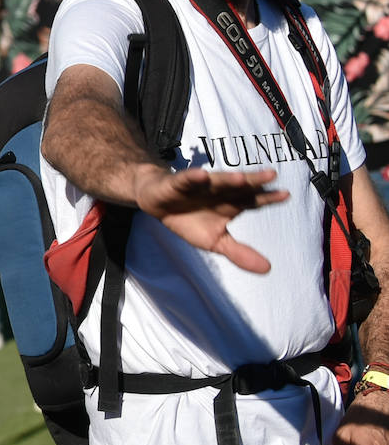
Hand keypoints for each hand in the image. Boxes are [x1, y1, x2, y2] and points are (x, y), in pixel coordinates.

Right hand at [132, 165, 285, 272]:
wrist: (157, 204)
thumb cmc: (189, 220)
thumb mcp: (215, 241)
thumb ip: (240, 253)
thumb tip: (268, 269)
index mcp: (230, 204)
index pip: (253, 200)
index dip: (268, 198)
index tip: (286, 194)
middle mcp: (219, 191)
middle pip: (239, 186)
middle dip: (253, 181)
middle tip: (271, 175)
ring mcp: (199, 186)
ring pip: (216, 181)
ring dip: (227, 178)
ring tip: (240, 178)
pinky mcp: (177, 183)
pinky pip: (186, 179)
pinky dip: (193, 177)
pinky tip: (201, 176)